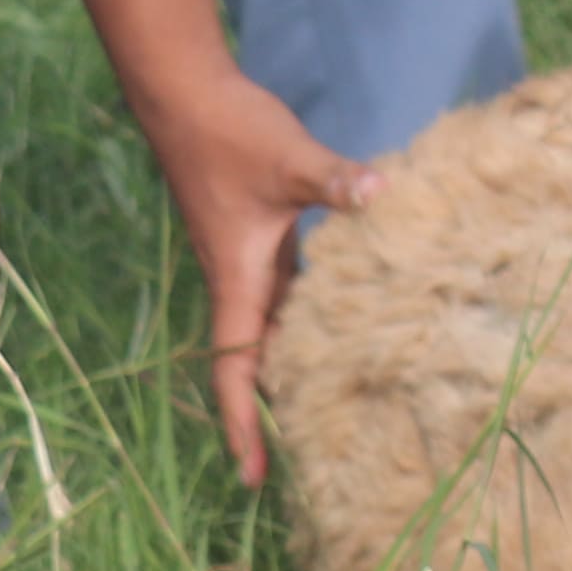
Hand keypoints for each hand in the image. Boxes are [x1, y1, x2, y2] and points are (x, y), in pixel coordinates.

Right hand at [132, 63, 380, 483]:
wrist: (188, 95)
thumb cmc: (230, 133)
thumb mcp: (288, 160)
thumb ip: (336, 181)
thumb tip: (383, 192)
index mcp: (239, 280)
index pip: (235, 368)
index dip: (241, 424)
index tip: (252, 475)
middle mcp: (241, 280)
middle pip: (254, 362)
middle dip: (272, 412)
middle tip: (308, 461)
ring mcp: (251, 260)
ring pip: (272, 330)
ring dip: (291, 367)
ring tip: (330, 409)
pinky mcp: (263, 236)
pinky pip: (286, 295)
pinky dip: (307, 319)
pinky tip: (344, 325)